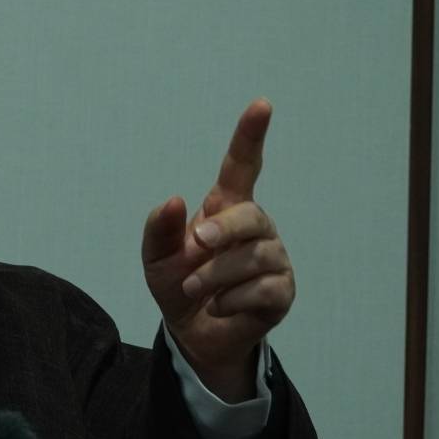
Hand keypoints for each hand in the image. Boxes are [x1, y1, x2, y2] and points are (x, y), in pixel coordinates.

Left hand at [141, 98, 294, 401]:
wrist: (194, 334)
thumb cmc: (178, 284)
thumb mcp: (156, 257)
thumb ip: (159, 228)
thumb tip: (175, 200)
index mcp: (226, 208)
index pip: (243, 165)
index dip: (251, 135)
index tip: (262, 104)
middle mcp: (257, 227)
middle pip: (251, 215)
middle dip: (223, 230)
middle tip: (197, 244)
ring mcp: (273, 258)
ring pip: (253, 257)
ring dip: (214, 276)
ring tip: (193, 289)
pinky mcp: (282, 291)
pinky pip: (262, 290)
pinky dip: (230, 301)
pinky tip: (219, 306)